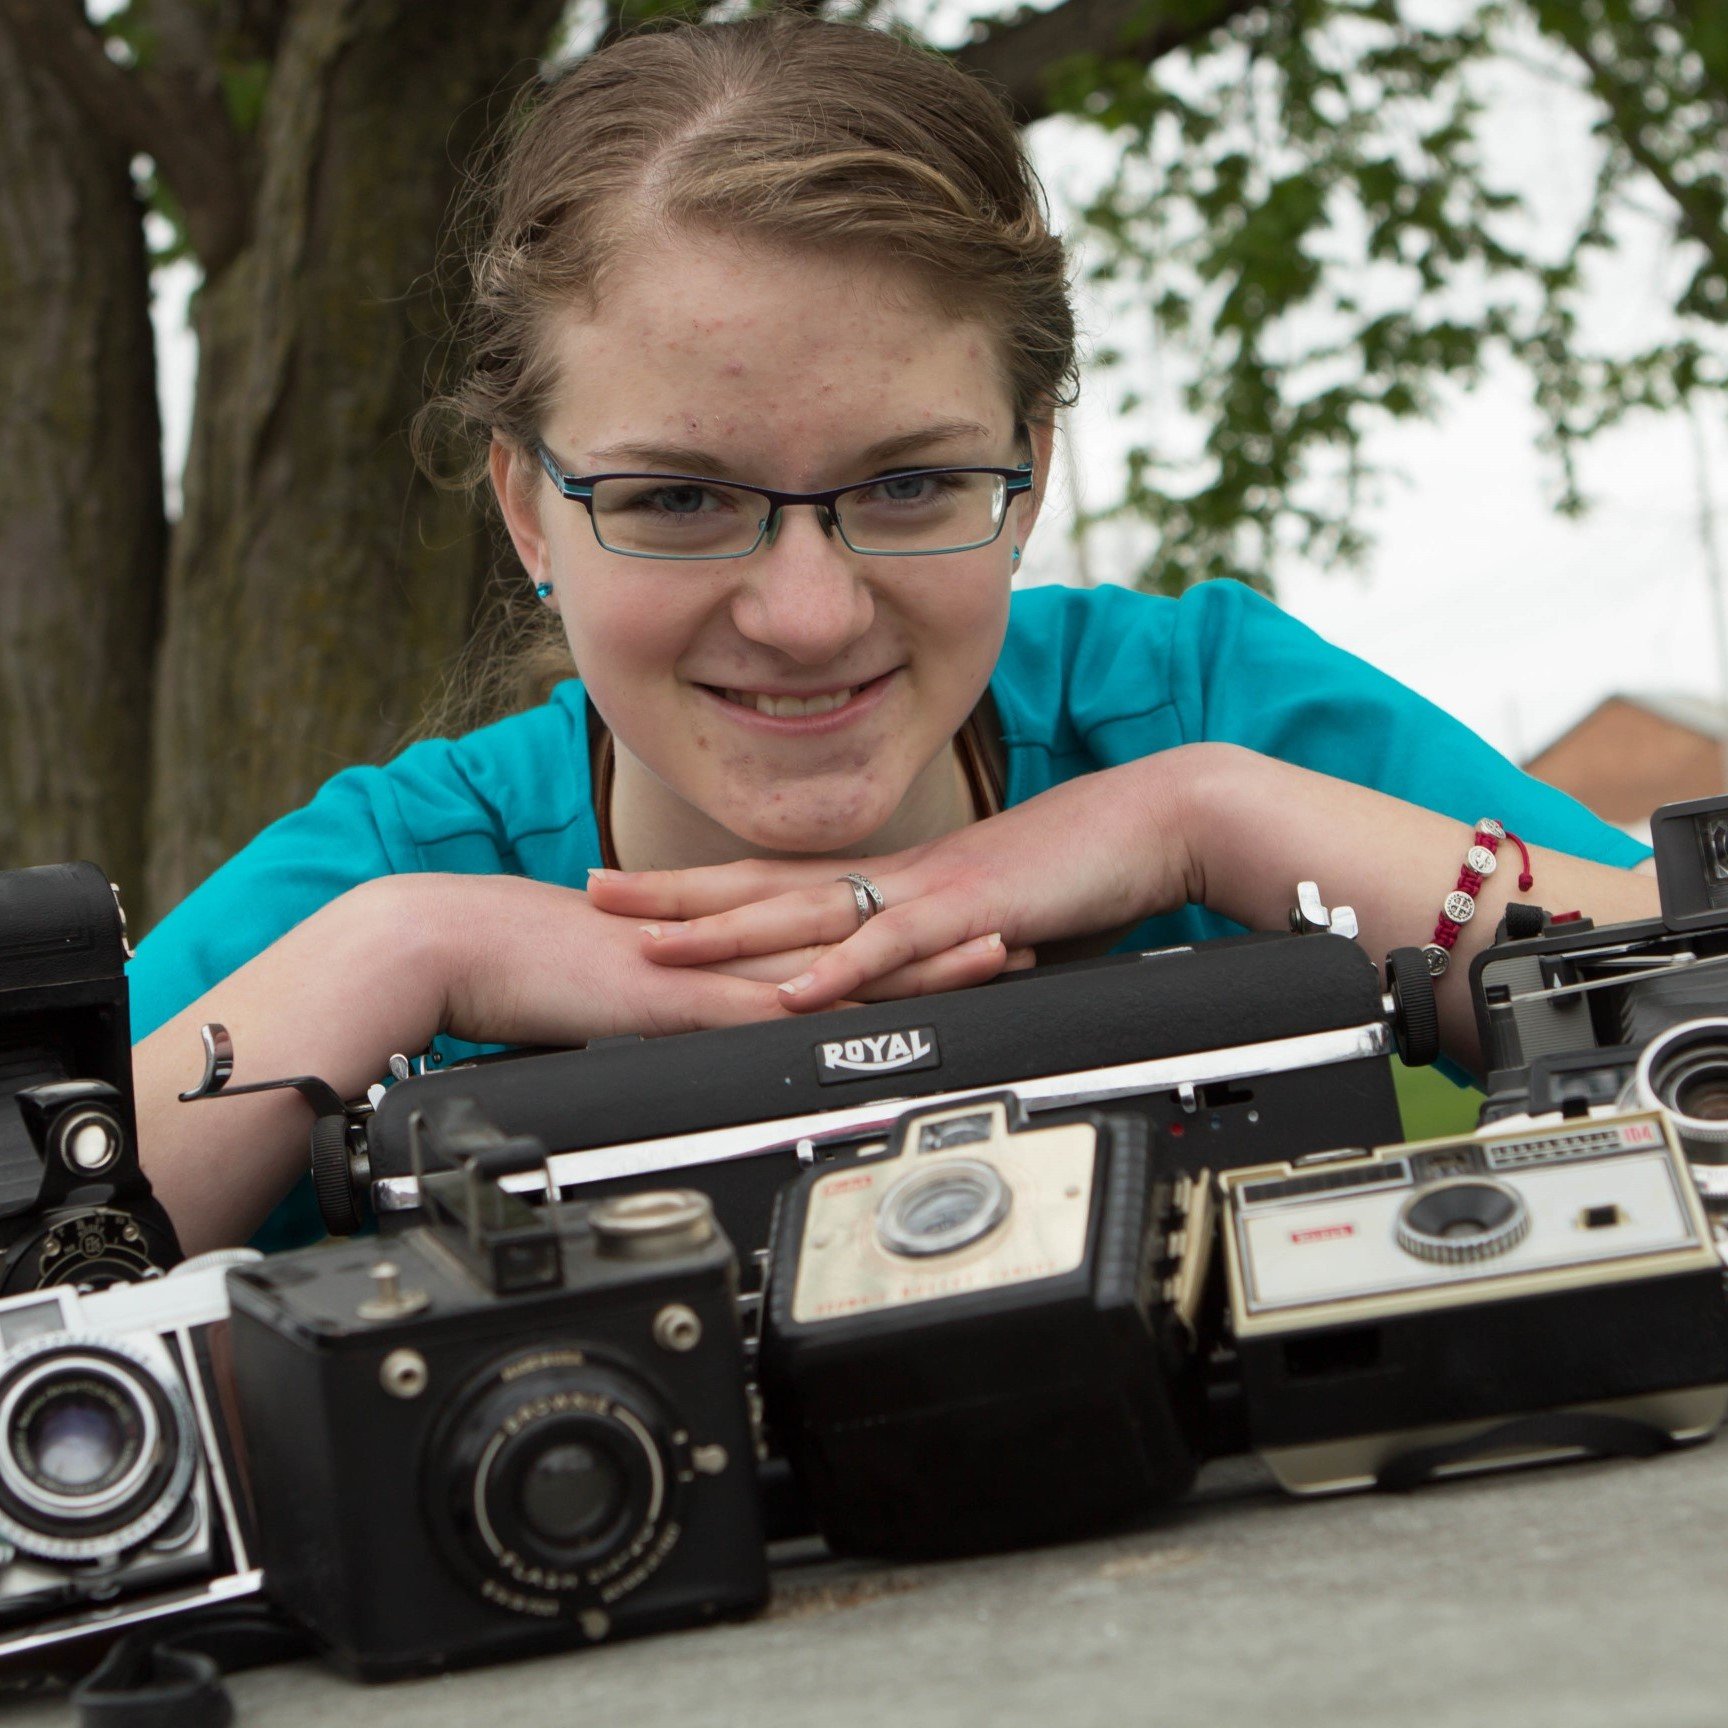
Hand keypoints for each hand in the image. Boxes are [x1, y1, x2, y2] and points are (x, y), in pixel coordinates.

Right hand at [425, 874, 1032, 1044]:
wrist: (464, 944)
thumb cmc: (537, 967)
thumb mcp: (631, 991)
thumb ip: (685, 1003)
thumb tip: (712, 1020)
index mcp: (728, 940)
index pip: (838, 932)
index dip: (909, 933)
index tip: (970, 931)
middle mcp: (736, 945)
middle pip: (863, 938)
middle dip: (947, 938)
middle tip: (1027, 930)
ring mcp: (716, 967)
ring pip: (844, 962)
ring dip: (924, 961)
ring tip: (1002, 953)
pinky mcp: (685, 997)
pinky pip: (780, 1004)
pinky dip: (842, 1005)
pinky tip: (896, 1012)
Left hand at [584, 757, 1196, 1011]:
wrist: (1154, 824)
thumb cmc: (1079, 869)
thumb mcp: (989, 919)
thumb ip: (939, 953)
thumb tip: (913, 981)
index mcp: (894, 881)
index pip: (778, 883)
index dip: (703, 888)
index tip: (636, 891)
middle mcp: (895, 880)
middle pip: (766, 886)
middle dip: (676, 895)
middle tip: (596, 896)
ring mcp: (928, 894)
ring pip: (809, 913)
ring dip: (730, 930)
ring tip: (656, 942)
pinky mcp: (973, 916)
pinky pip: (895, 948)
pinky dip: (840, 971)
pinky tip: (791, 990)